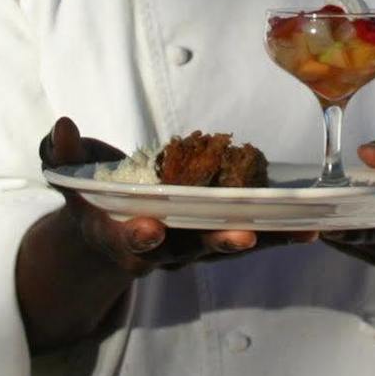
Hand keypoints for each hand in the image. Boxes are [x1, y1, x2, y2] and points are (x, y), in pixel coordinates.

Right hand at [40, 118, 311, 276]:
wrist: (109, 228)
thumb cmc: (91, 198)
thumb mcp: (69, 176)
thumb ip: (64, 153)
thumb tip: (63, 125)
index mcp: (121, 237)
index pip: (130, 241)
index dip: (138, 236)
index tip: (148, 228)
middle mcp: (162, 250)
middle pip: (192, 249)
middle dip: (218, 242)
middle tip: (241, 237)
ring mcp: (194, 246)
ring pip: (230, 246)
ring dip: (265, 239)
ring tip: (299, 231)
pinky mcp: (218, 236)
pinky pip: (252, 237)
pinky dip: (279, 233)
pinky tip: (311, 227)